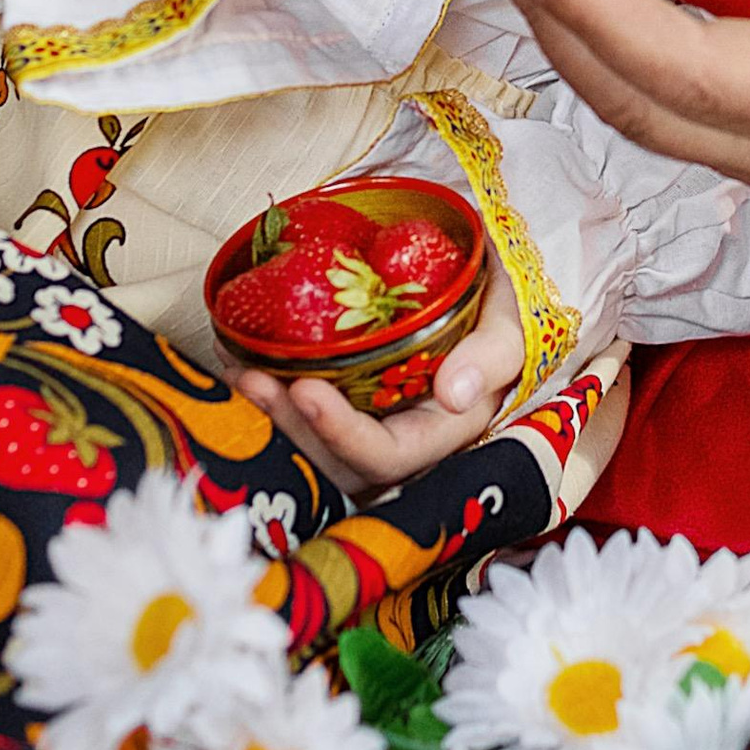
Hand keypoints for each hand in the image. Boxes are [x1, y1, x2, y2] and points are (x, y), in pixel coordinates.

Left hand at [232, 262, 524, 492]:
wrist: (488, 288)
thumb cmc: (501, 307)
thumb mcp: (511, 324)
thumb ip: (491, 357)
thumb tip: (454, 394)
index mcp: (442, 433)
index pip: (386, 457)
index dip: (341, 433)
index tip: (306, 387)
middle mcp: (400, 439)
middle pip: (336, 461)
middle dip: (289, 427)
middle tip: (252, 379)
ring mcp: (370, 422)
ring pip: (312, 446)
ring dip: (269, 415)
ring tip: (238, 372)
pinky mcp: (348, 400)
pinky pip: (302, 417)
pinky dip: (269, 395)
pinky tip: (240, 362)